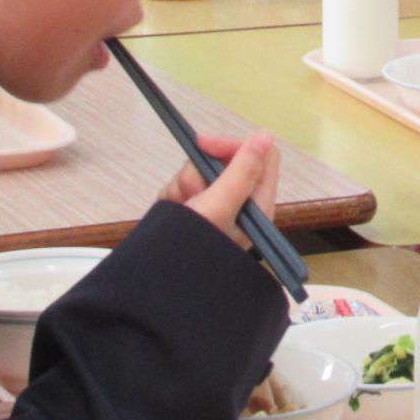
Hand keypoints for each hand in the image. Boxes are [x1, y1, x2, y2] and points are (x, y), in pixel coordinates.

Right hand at [161, 130, 281, 248]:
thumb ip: (242, 171)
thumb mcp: (219, 206)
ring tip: (179, 209)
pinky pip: (184, 186)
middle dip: (199, 172)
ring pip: (200, 171)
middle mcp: (241, 204)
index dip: (234, 147)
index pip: (261, 156)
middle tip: (189, 192)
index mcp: (258, 204)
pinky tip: (170, 212)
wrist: (154, 283)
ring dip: (184, 185)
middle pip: (226, 161)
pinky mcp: (195, 210)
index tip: (206, 147)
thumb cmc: (194, 248)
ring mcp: (217, 207)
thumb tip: (265, 137)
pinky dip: (174, 196)